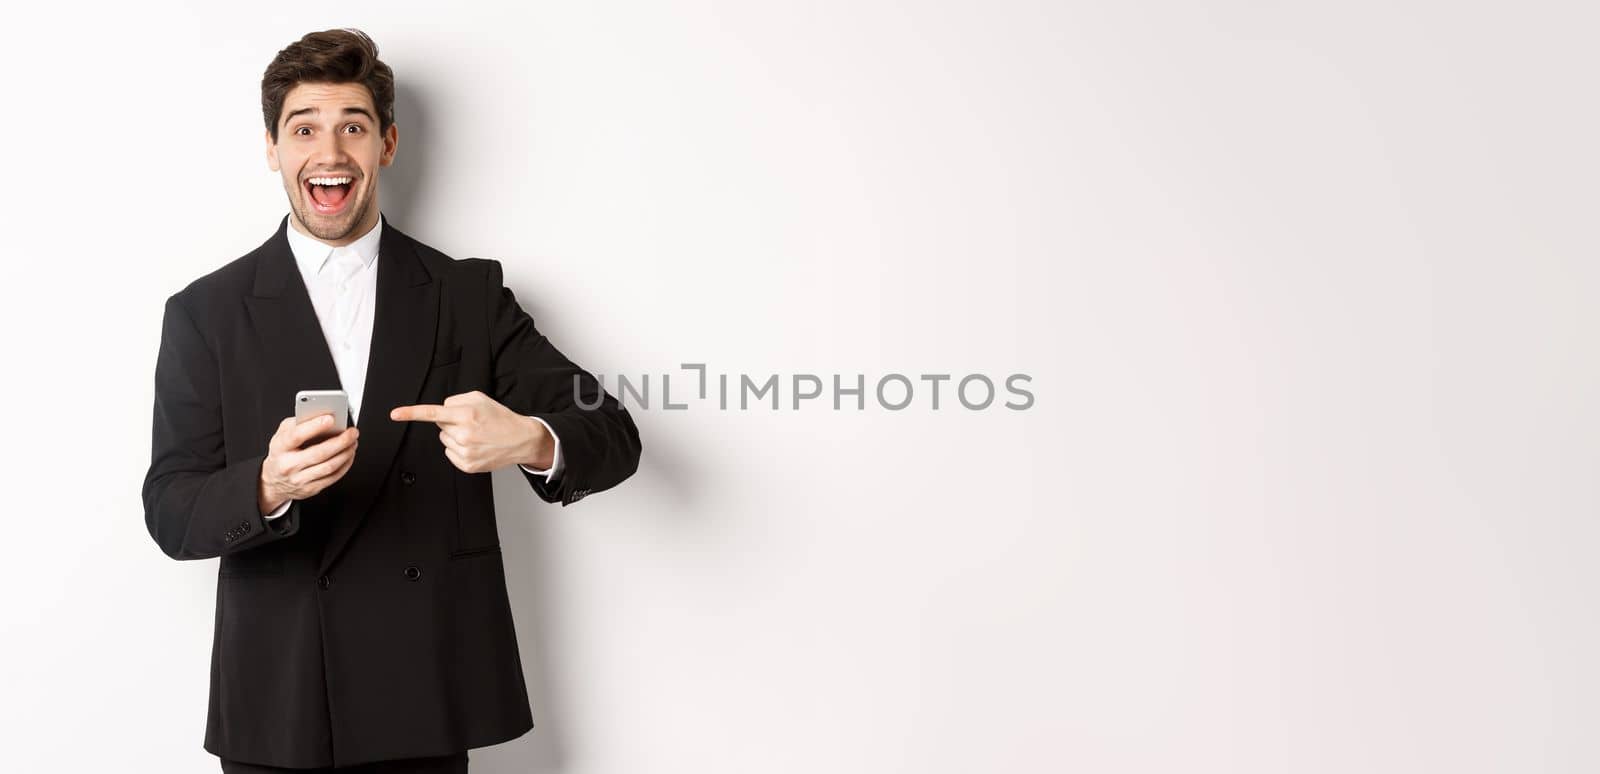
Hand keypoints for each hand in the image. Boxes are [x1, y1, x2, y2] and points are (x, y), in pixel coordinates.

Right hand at [258, 414, 359, 514]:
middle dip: (340, 441)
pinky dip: (345, 464)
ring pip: (329, 466)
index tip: (331, 418)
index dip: (314, 426)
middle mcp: (288, 465)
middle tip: (352, 432)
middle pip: (319, 453)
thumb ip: (299, 422)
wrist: (274, 480)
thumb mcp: (282, 433)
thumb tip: (322, 415)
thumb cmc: (282, 452)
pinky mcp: (310, 488)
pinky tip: (349, 454)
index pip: (296, 435)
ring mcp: (300, 479)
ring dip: (346, 453)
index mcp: (280, 447)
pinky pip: (333, 477)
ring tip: (353, 442)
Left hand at [390, 390, 552, 473]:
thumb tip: (442, 410)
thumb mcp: (480, 398)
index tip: (395, 414)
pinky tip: (475, 447)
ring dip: (455, 437)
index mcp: (467, 415)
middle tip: (471, 423)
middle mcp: (464, 434)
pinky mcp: (467, 465)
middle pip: (440, 426)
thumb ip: (456, 400)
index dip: (411, 413)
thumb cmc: (501, 418)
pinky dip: (458, 449)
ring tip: (476, 436)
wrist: (521, 439)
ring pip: (444, 440)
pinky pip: (449, 453)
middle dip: (451, 423)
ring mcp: (465, 452)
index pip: (433, 413)